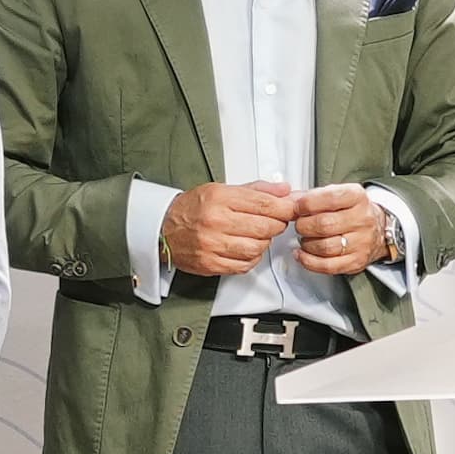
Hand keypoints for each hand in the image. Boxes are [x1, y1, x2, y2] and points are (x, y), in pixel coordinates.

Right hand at [161, 180, 296, 278]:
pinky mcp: (211, 264)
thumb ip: (256, 190)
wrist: (163, 229)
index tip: (291, 209)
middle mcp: (216, 222)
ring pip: (258, 247)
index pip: (265, 204)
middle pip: (265, 227)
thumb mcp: (222, 189)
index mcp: (220, 199)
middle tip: (275, 221)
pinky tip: (246, 248)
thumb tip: (284, 190)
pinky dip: (252, 257)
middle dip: (277, 224)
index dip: (285, 208)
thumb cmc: (192, 208)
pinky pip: (245, 264)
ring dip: (264, 242)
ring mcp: (213, 245)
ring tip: (257, 234)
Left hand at [289, 183, 391, 277]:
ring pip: (324, 247)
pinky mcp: (356, 262)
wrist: (377, 229)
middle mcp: (363, 219)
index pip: (329, 198)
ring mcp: (361, 242)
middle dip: (304, 226)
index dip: (307, 204)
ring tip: (305, 238)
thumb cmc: (351, 211)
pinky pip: (327, 266)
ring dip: (306, 244)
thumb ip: (312, 196)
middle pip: (324, 225)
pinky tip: (302, 254)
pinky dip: (308, 261)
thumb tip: (288, 201)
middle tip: (300, 225)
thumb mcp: (337, 194)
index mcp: (357, 197)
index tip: (297, 207)